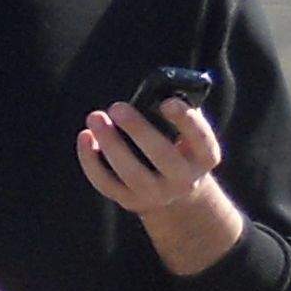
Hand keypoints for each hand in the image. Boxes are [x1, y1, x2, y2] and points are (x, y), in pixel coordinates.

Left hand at [78, 97, 244, 275]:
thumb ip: (177, 112)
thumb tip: (156, 90)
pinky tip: (85, 136)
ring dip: (110, 144)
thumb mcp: (187, 131)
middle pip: (162, 156)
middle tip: (117, 107)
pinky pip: (106, 183)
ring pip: (131, 172)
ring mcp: (157, 194)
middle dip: (138, 130)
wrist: (174, 192)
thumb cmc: (177, 146)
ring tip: (95, 117)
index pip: (201, 138)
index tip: (167, 102)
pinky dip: (91, 161)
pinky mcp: (129, 201)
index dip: (185, 120)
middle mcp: (184, 180)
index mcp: (205, 156)